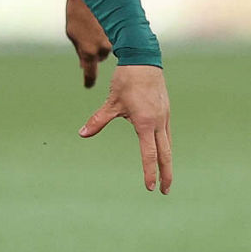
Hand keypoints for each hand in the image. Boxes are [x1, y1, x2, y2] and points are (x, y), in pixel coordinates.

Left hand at [65, 0, 111, 87]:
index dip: (89, 80)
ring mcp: (112, 40)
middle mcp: (103, 48)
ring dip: (101, 43)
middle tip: (87, 38)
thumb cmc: (77, 14)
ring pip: (106, 49)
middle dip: (93, 53)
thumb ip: (80, 52)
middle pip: (99, 58)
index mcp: (88, 51)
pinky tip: (101, 25)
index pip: (90, 73)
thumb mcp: (72, 35)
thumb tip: (84, 66)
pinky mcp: (119, 32)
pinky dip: (107, 35)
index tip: (88, 85)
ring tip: (92, 27)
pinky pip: (113, 39)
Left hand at [79, 64, 171, 193]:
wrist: (143, 59)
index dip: (149, 172)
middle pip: (165, 154)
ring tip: (166, 175)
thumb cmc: (126, 80)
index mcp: (145, 123)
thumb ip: (98, 121)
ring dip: (167, 161)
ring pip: (168, 144)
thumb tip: (82, 134)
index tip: (150, 187)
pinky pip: (167, 133)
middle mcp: (158, 122)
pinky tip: (162, 151)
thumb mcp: (111, 102)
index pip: (149, 154)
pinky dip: (165, 145)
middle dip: (166, 174)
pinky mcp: (165, 111)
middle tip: (165, 191)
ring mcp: (164, 116)